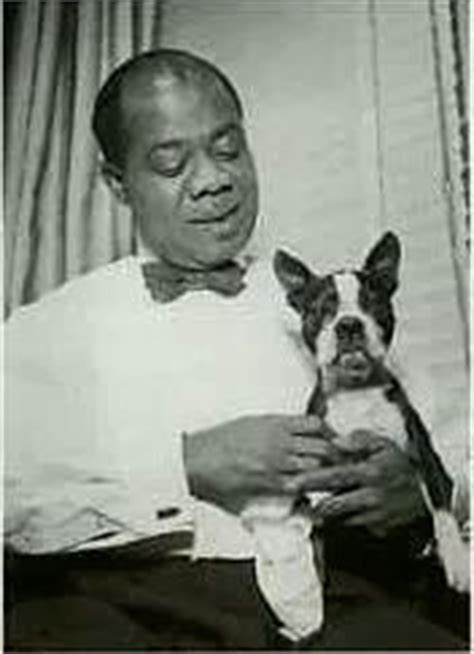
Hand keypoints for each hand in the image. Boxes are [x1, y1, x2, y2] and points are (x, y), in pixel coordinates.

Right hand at [183, 414, 339, 512]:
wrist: (199, 460)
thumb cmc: (221, 441)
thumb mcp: (250, 423)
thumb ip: (276, 426)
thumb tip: (297, 429)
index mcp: (275, 423)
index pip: (315, 424)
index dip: (328, 432)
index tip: (332, 439)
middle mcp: (279, 441)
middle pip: (322, 446)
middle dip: (334, 454)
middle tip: (340, 461)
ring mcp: (276, 463)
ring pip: (315, 467)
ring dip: (325, 472)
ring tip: (331, 477)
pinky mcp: (270, 483)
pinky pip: (299, 485)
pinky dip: (309, 487)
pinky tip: (313, 490)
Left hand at [288, 430, 427, 535]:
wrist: (426, 490)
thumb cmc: (399, 464)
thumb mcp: (383, 444)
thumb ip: (359, 439)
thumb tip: (337, 441)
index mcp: (369, 473)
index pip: (334, 477)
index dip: (311, 480)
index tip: (292, 482)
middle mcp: (370, 496)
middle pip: (331, 503)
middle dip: (309, 503)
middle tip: (293, 500)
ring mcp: (374, 514)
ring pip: (339, 517)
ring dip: (324, 512)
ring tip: (310, 506)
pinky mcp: (377, 527)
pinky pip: (352, 524)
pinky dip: (342, 518)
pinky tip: (335, 511)